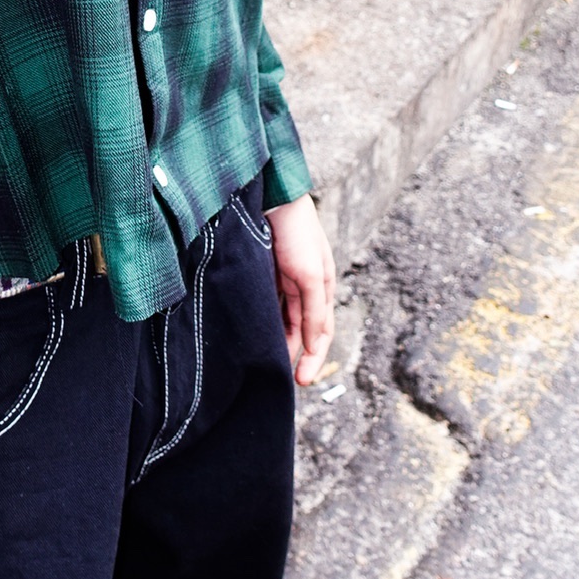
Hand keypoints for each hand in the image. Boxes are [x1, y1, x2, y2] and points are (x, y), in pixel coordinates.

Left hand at [266, 194, 335, 386]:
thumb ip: (313, 312)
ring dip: (279, 340)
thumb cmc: (298, 233)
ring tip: (264, 363)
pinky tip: (255, 334)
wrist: (272, 197)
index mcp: (323, 287)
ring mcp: (285, 279)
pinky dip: (265, 322)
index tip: (301, 381)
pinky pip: (268, 304)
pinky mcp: (265, 272)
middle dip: (294, 354)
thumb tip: (314, 345)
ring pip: (284, 320)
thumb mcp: (310, 276)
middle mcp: (305, 286)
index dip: (314, 359)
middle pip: (302, 330)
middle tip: (280, 379)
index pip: (321, 333)